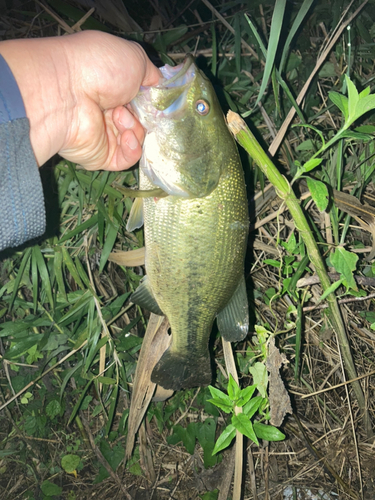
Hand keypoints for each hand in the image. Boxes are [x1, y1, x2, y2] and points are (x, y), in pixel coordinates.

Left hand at [0, 31, 160, 169]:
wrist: (66, 92)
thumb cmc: (98, 67)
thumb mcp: (134, 58)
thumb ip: (151, 73)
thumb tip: (159, 82)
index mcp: (112, 87)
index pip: (140, 100)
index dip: (152, 101)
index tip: (158, 100)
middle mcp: (106, 111)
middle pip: (141, 122)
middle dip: (144, 115)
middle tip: (135, 106)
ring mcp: (103, 134)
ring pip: (137, 140)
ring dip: (134, 127)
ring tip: (119, 115)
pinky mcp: (100, 156)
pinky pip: (127, 158)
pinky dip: (132, 148)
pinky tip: (125, 135)